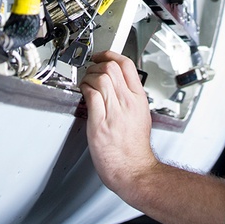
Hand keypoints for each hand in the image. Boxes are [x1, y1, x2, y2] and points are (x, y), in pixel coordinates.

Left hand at [79, 51, 157, 194]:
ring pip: (101, 78)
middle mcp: (127, 102)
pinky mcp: (100, 122)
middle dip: (97, 65)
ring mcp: (114, 111)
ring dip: (89, 77)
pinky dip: (84, 89)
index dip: (111, 55)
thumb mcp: (141, 115)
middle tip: (91, 71)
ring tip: (86, 83)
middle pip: (111, 67)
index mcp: (138, 98)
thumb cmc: (135, 147)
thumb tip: (119, 86)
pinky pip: (92, 95)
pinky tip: (83, 92)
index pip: (126, 65)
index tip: (101, 56)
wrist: (133, 168)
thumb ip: (130, 98)